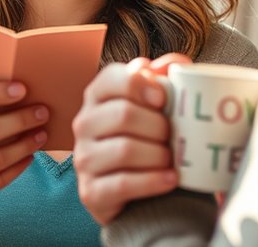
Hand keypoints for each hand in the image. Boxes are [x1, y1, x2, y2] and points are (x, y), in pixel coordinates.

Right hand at [73, 53, 190, 223]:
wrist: (140, 193)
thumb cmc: (150, 140)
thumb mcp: (159, 107)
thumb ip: (167, 79)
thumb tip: (171, 65)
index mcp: (98, 95)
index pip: (114, 78)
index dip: (141, 85)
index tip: (163, 99)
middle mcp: (84, 123)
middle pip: (124, 114)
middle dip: (158, 126)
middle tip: (173, 136)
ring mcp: (84, 158)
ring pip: (125, 149)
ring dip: (159, 155)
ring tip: (173, 160)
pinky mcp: (91, 192)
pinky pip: (124, 182)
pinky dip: (154, 181)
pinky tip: (170, 179)